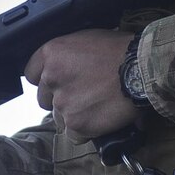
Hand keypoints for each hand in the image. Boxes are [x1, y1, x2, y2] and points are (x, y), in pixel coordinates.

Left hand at [24, 29, 139, 140]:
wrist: (142, 69)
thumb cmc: (121, 50)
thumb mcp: (87, 40)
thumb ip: (69, 56)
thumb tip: (67, 70)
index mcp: (51, 54)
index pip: (31, 74)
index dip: (46, 81)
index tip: (58, 84)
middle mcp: (51, 78)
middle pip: (44, 99)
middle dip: (60, 100)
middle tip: (83, 96)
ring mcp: (62, 103)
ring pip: (59, 118)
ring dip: (74, 116)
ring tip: (97, 107)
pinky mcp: (76, 124)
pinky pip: (74, 135)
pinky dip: (86, 132)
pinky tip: (101, 120)